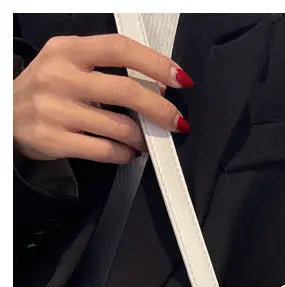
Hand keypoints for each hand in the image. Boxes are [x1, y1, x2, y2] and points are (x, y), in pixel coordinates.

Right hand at [13, 34, 193, 164]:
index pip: (119, 48)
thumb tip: (159, 87)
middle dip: (161, 109)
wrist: (7, 116)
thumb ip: (107, 69)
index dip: (155, 63)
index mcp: (67, 50)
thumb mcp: (68, 64)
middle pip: (126, 91)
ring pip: (121, 127)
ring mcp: (55, 110)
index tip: (181, 79)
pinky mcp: (55, 140)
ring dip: (142, 138)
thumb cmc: (48, 89)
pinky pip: (106, 151)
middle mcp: (59, 76)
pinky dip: (126, 154)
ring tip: (144, 140)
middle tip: (178, 121)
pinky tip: (128, 152)